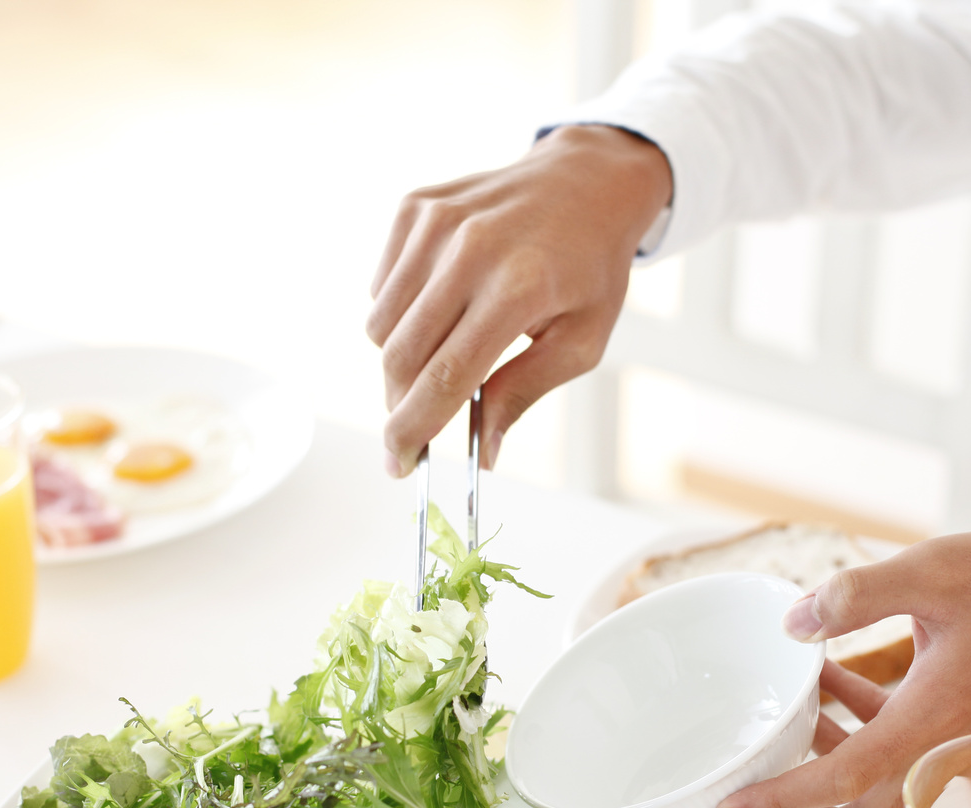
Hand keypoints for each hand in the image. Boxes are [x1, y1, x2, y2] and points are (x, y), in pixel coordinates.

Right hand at [366, 125, 671, 476]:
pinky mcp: (415, 207)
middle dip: (400, 405)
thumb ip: (523, 393)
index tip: (398, 464)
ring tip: (446, 350)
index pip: (446, 377)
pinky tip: (442, 303)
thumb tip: (482, 452)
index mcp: (518, 287)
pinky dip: (399, 312)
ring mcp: (436, 222)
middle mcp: (470, 249)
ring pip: (380, 326)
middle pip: (401, 357)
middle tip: (415, 427)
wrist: (586, 181)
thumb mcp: (580, 341)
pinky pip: (381, 288)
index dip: (414, 429)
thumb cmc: (589, 268)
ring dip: (400, 359)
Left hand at [712, 529, 970, 807]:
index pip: (842, 783)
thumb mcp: (932, 572)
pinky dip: (856, 730)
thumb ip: (855, 596)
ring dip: (824, 769)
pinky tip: (826, 680)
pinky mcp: (964, 729)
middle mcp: (944, 750)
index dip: (781, 801)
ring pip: (876, 791)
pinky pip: (897, 751)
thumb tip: (792, 623)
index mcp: (933, 723)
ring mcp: (957, 746)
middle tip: (744, 790)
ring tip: (776, 727)